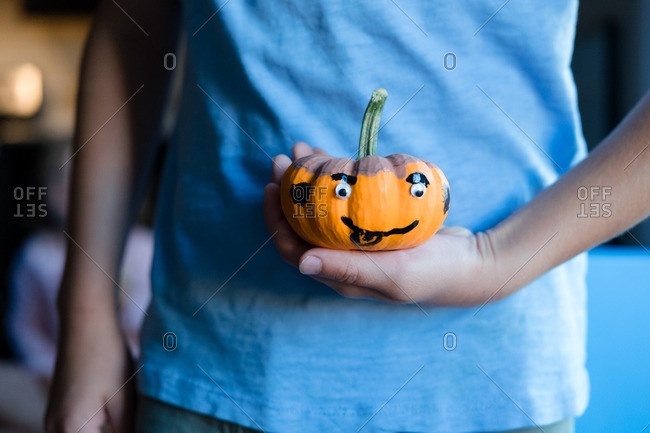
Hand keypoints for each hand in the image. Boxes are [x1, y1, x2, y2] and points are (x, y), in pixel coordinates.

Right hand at [45, 314, 135, 432]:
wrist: (85, 323)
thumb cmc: (107, 357)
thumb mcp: (124, 400)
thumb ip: (127, 431)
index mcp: (71, 430)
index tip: (137, 426)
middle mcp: (54, 430)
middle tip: (134, 422)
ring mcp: (52, 421)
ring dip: (105, 431)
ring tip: (128, 419)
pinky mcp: (58, 411)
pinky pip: (76, 431)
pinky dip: (95, 430)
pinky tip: (114, 418)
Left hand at [264, 143, 504, 305]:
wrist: (471, 264)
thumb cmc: (433, 272)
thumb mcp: (392, 272)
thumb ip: (348, 269)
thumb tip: (301, 263)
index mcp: (339, 275)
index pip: (293, 248)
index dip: (276, 219)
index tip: (273, 185)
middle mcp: (342, 259)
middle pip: (303, 224)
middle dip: (289, 191)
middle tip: (284, 157)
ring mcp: (357, 242)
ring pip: (322, 209)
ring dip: (310, 180)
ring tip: (305, 148)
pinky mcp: (373, 227)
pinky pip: (346, 201)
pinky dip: (338, 180)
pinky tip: (335, 158)